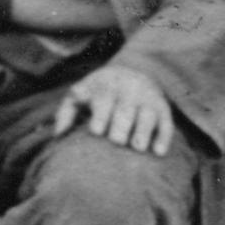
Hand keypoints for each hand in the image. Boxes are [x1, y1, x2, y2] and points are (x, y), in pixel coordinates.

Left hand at [57, 59, 175, 153]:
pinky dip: (164, 137)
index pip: (105, 100)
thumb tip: (57, 135)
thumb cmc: (98, 92)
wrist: (133, 72)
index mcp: (106, 87)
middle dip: (121, 125)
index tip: (96, 131)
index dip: (101, 115)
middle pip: (126, 109)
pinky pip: (166, 123)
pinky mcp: (163, 109)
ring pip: (148, 115)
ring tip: (137, 148)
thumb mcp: (80, 94)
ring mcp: (147, 99)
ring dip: (143, 131)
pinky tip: (158, 152)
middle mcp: (129, 91)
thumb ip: (66, 112)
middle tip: (117, 141)